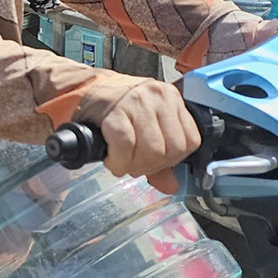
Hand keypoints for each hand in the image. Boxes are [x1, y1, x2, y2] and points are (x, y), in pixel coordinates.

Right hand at [100, 79, 199, 194]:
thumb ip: (162, 158)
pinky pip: (125, 147)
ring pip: (152, 150)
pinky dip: (118, 162)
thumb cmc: (117, 109)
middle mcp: (158, 97)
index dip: (173, 160)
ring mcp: (137, 102)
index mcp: (171, 99)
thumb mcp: (146, 126)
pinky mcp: (115, 112)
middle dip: (152, 165)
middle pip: (172, 149)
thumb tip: (172, 186)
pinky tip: (112, 160)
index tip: (156, 162)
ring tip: (123, 161)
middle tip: (135, 163)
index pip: (191, 141)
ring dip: (134, 165)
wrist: (86, 91)